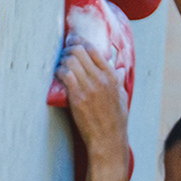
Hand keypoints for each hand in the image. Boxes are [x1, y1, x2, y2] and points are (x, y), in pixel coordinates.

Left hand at [55, 44, 129, 180]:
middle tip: (63, 52)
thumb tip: (118, 68)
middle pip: (79, 51)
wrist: (108, 140)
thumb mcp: (123, 97)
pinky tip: (57, 75)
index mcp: (112, 77)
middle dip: (68, 48)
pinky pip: (64, 75)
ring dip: (62, 60)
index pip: (94, 50)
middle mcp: (101, 79)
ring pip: (70, 61)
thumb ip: (119, 80)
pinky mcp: (77, 97)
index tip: (73, 41)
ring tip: (60, 64)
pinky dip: (59, 72)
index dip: (80, 42)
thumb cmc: (116, 121)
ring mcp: (89, 87)